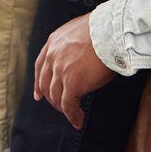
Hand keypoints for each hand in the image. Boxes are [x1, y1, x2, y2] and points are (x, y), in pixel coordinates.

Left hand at [32, 14, 114, 128]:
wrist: (111, 31)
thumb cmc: (105, 30)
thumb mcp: (81, 32)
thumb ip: (74, 45)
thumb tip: (81, 57)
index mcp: (54, 43)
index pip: (40, 67)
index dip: (39, 83)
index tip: (38, 95)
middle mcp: (53, 57)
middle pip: (46, 84)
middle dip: (51, 99)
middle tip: (60, 107)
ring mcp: (61, 71)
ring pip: (56, 97)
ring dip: (63, 109)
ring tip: (73, 115)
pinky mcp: (72, 84)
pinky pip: (69, 105)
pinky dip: (72, 116)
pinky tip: (78, 121)